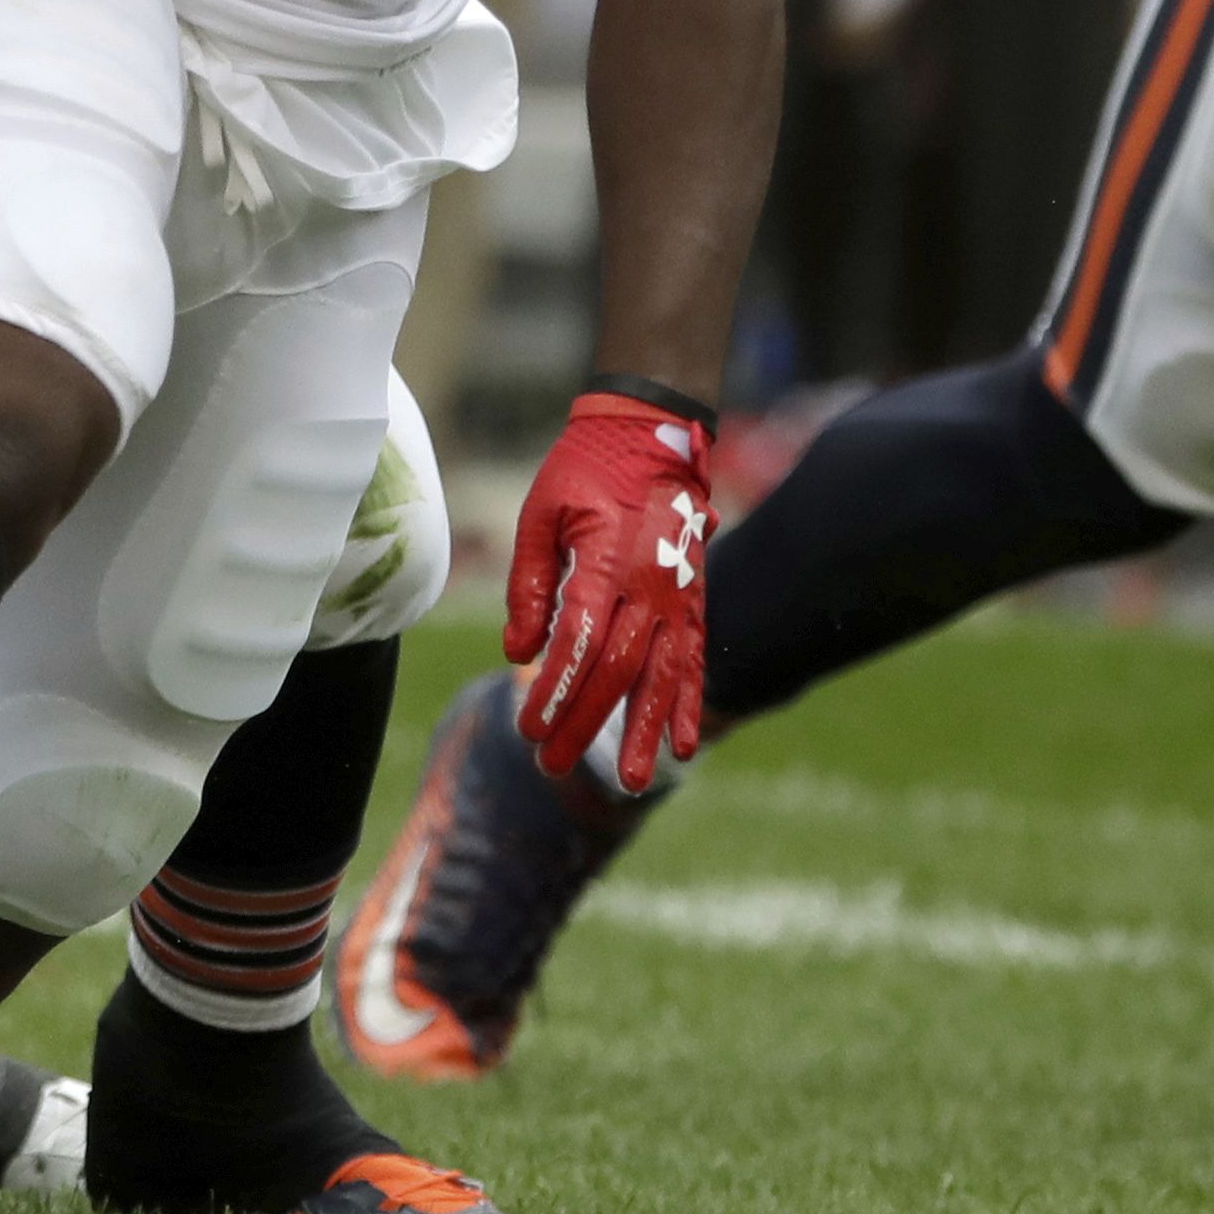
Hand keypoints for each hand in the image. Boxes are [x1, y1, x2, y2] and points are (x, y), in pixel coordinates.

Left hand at [501, 390, 714, 793]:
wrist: (650, 431)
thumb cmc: (583, 469)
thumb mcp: (540, 512)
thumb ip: (529, 582)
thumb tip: (518, 651)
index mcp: (606, 560)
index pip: (579, 641)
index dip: (555, 690)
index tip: (531, 730)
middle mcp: (649, 584)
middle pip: (618, 670)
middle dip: (585, 722)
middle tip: (551, 765)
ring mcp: (678, 595)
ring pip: (663, 674)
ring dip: (647, 730)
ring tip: (634, 781)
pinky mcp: (694, 599)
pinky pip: (695, 658)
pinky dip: (690, 702)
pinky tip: (686, 745)